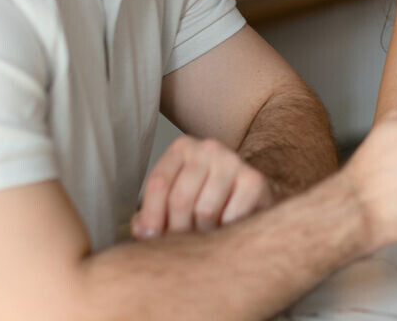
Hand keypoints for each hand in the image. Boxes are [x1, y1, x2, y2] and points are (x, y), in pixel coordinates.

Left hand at [131, 135, 273, 237]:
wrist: (252, 196)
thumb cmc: (207, 200)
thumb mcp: (176, 200)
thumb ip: (152, 214)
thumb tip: (141, 230)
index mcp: (182, 148)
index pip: (159, 183)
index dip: (151, 216)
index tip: (150, 239)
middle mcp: (208, 148)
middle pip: (180, 199)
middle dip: (177, 231)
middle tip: (180, 248)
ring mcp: (233, 162)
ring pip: (205, 212)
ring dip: (202, 236)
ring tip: (202, 242)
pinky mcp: (254, 181)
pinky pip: (231, 219)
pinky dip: (225, 234)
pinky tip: (224, 236)